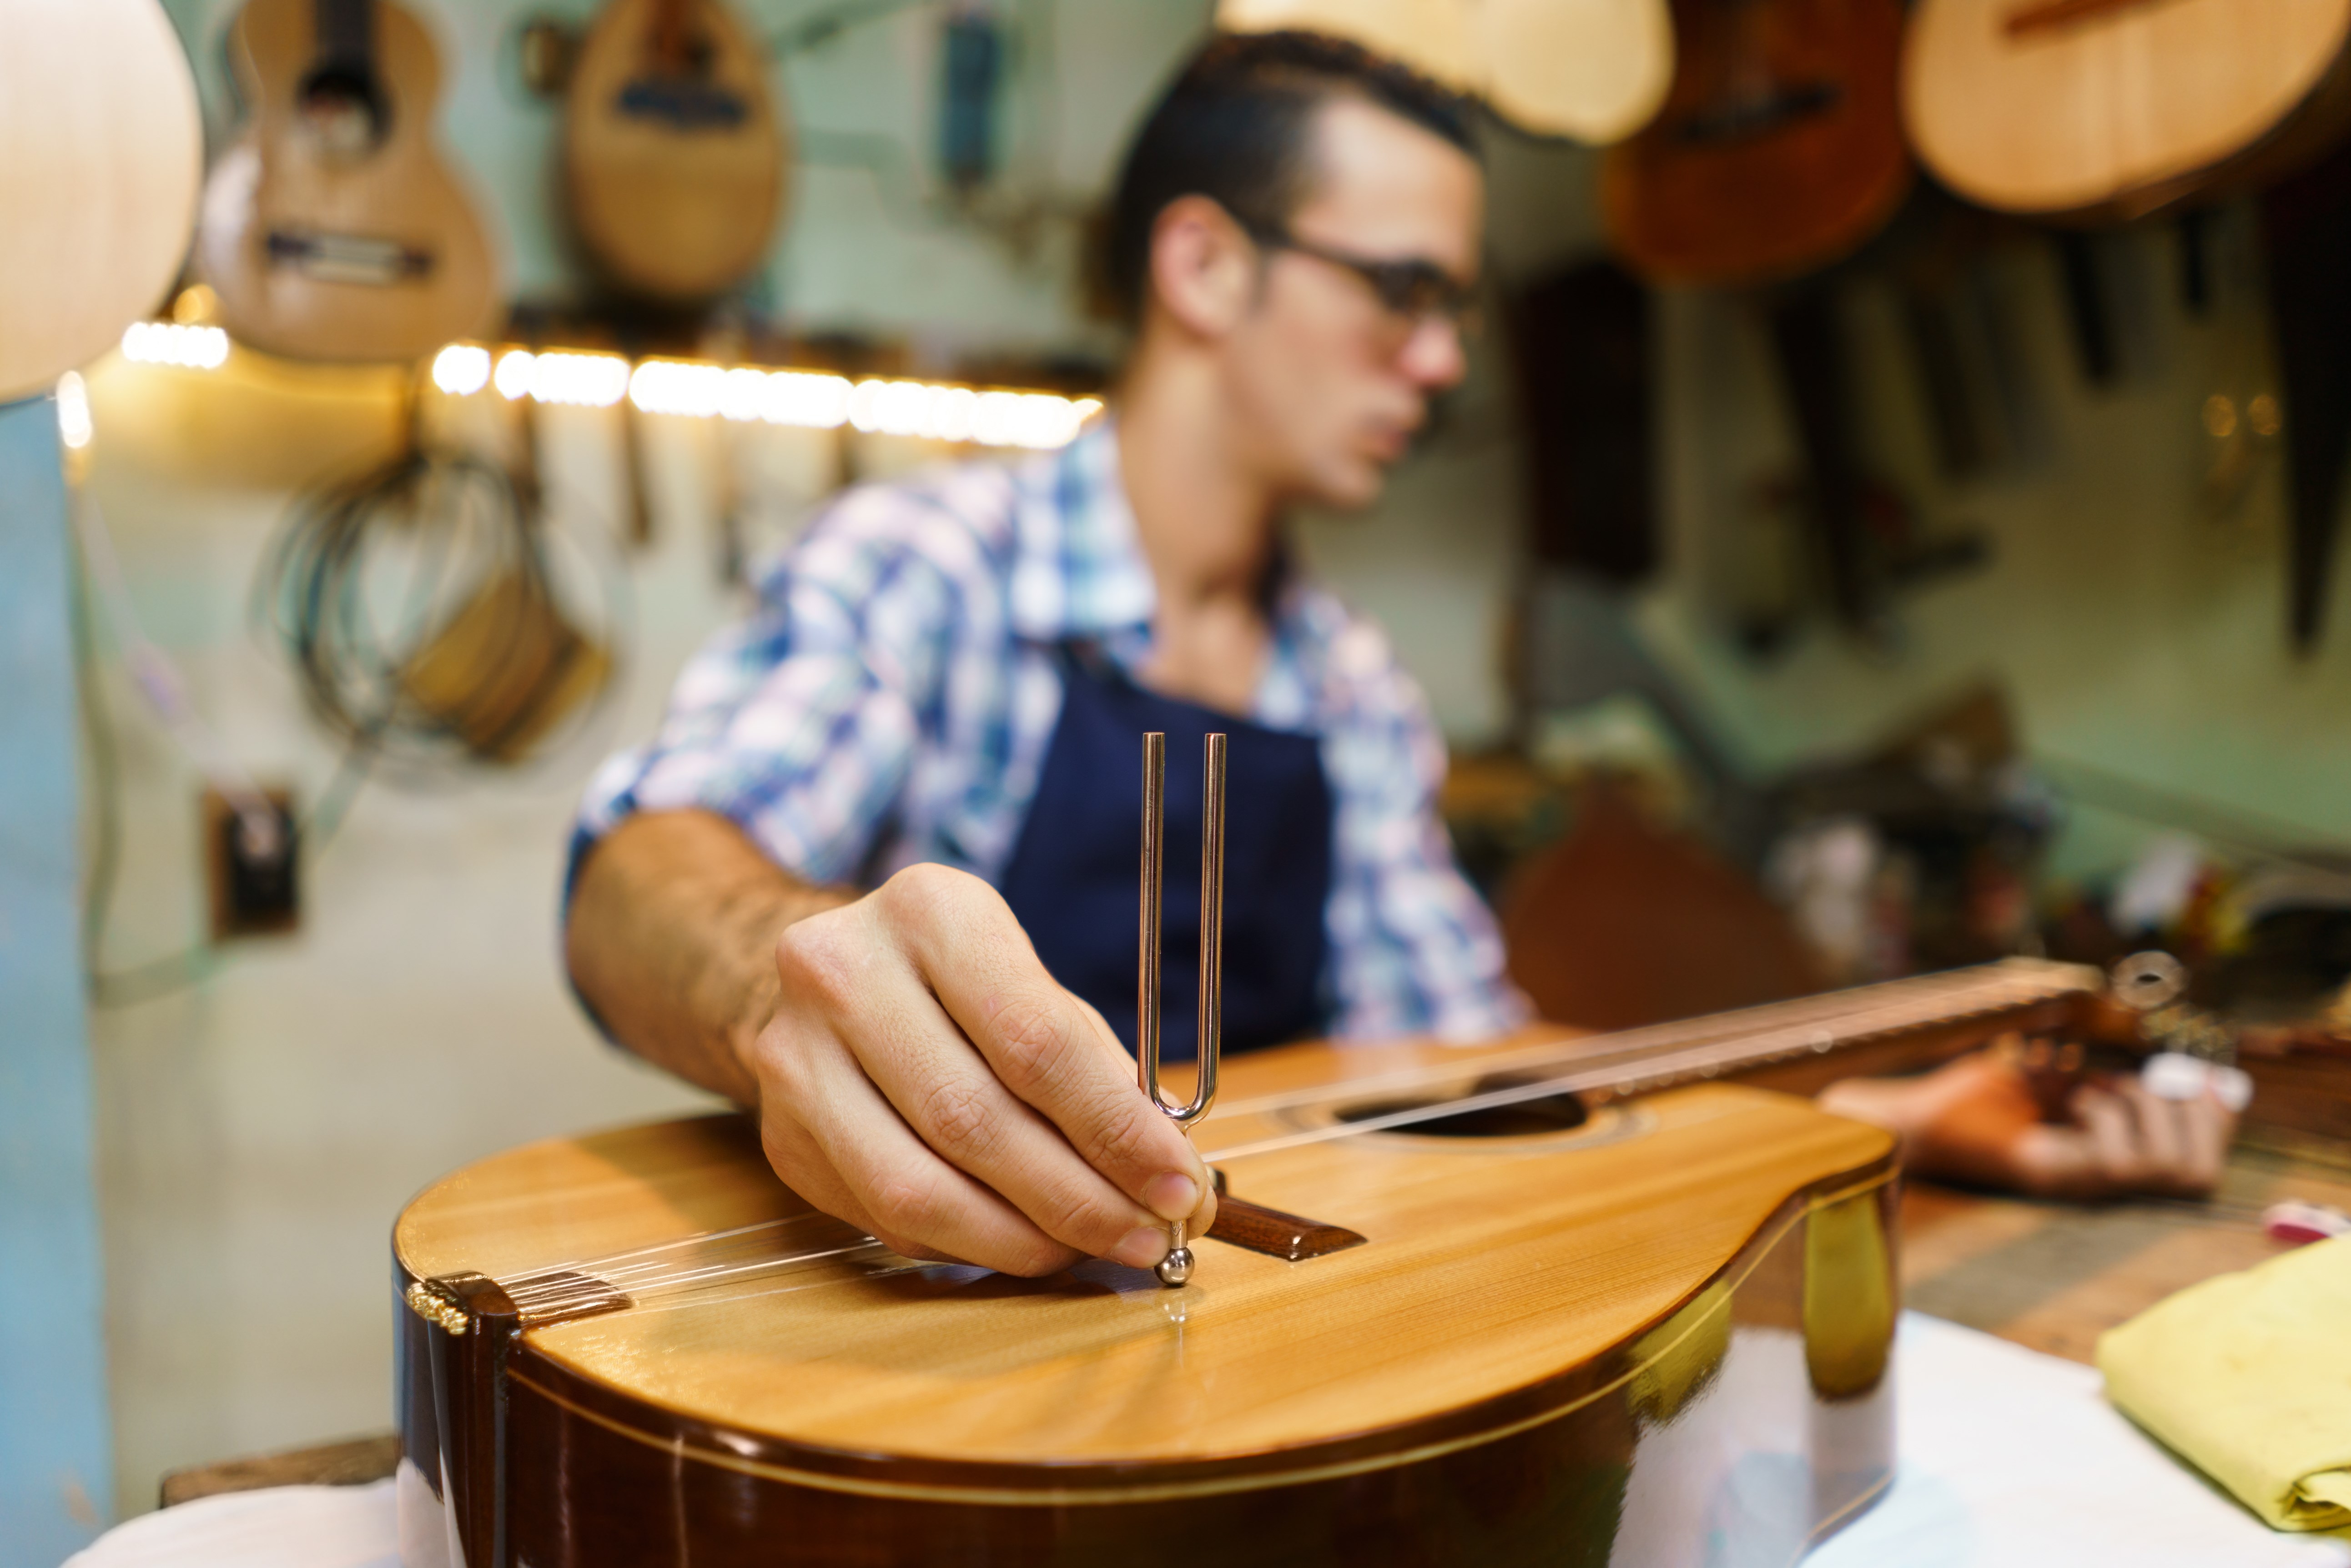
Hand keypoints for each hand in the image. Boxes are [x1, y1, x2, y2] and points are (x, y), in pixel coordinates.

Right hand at [744, 862, 1215, 1275]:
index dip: (1114, 1127)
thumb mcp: (1031, 985)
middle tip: (1149, 1237)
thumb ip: (1097, 1071)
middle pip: (974, 1120)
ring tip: (1092, 1252)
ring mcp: (796, 1058)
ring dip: (1022, 1241)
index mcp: (930, 913)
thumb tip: (1170, 1177)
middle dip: (1078, 1197)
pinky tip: (1021, 1244)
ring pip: (918, 1188)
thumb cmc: (959, 984)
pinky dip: (967, 1246)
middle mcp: (844, 973)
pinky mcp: (782, 1135)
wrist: (827, 977)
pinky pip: (885, 1219)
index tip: (1178, 1185)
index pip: (1034, 1040)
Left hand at [1818, 1041, 2238, 1200]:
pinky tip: (2071, 1096)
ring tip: (2094, 1086)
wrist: (1908, 1121)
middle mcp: (2101, 1187)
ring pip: (2162, 1165)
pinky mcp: (2050, 1179)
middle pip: (2196, 1173)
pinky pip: (2114, 1162)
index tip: (2206, 1075)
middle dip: (2186, 1114)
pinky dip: (2104, 1115)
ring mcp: (2078, 1187)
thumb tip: (2178, 1067)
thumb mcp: (2055, 1078)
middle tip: (2139, 1078)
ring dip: (2141, 1109)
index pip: (2199, 1169)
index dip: (2214, 1121)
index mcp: (2106, 1164)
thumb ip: (2108, 1078)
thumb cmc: (1973, 1098)